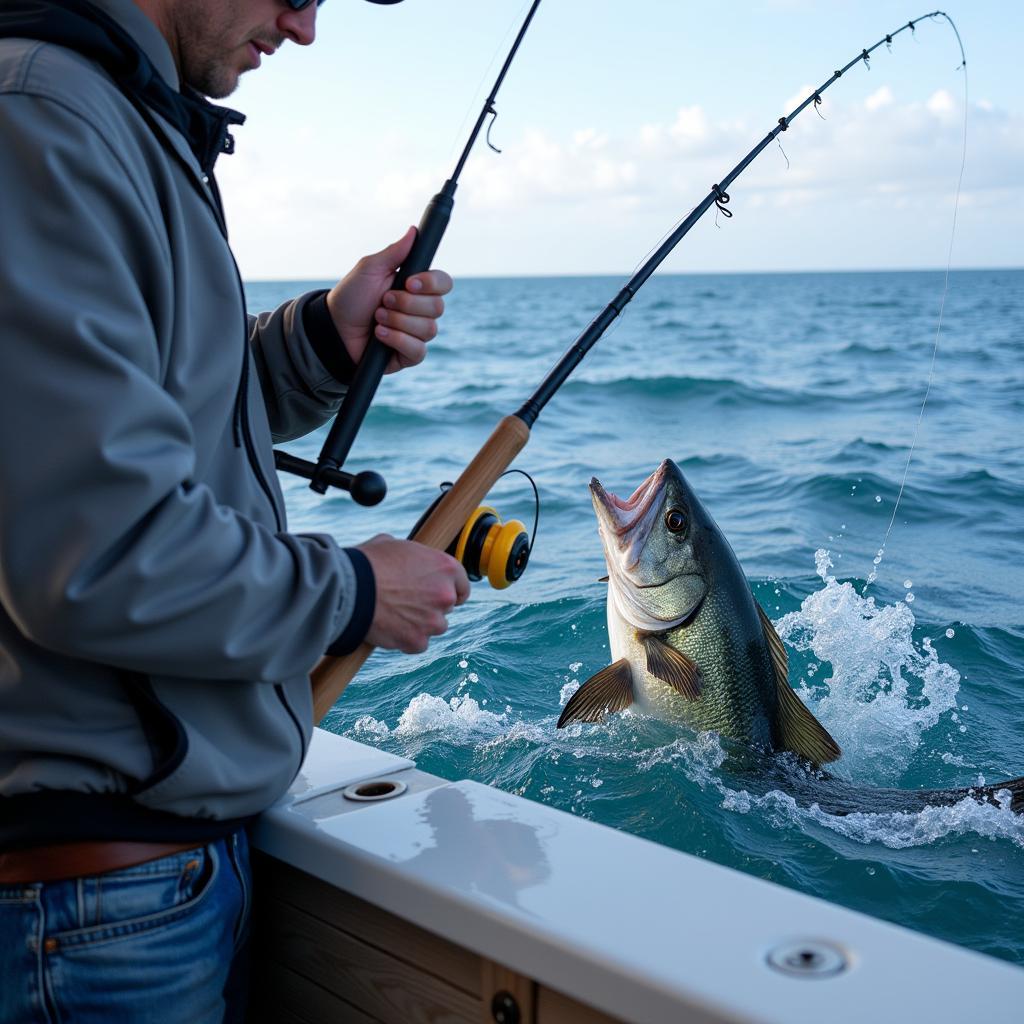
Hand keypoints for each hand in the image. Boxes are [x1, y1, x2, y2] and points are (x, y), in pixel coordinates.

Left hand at [326, 227, 452, 373]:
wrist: (334, 329)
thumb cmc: (351, 297)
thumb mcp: (370, 269)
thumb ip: (394, 252)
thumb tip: (413, 231)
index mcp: (416, 287)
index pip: (444, 283)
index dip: (432, 283)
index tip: (409, 282)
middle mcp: (421, 310)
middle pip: (437, 307)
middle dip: (406, 304)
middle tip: (383, 301)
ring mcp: (416, 333)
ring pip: (429, 329)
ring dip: (398, 322)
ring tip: (377, 318)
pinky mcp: (409, 354)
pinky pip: (418, 350)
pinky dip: (397, 340)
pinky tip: (380, 335)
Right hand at [356, 535, 469, 653]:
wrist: (348, 589)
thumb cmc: (368, 563)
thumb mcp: (393, 545)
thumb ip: (412, 556)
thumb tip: (407, 560)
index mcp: (446, 567)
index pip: (462, 586)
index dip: (450, 590)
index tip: (440, 593)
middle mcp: (445, 594)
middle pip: (447, 606)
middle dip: (431, 605)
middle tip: (407, 601)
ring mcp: (433, 620)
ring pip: (434, 626)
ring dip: (421, 623)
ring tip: (396, 615)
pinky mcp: (417, 640)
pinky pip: (418, 643)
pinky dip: (406, 639)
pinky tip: (390, 628)